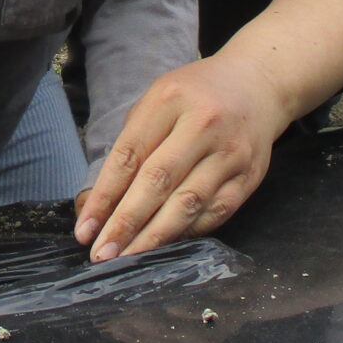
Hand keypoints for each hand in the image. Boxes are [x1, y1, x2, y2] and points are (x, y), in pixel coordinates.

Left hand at [73, 55, 289, 261]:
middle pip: (158, 182)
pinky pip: (215, 212)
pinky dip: (187, 232)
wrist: (258, 84)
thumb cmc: (195, 96)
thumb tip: (101, 204)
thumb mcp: (158, 101)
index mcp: (170, 99)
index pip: (129, 155)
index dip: (104, 197)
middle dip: (126, 223)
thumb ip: (133, 144)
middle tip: (103, 254)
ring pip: (188, 204)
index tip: (84, 229)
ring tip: (128, 258)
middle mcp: (203, 124)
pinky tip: (165, 245)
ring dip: (155, 237)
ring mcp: (231, 152)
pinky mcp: (250, 176)